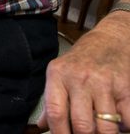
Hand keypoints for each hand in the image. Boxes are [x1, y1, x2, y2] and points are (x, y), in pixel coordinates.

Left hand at [37, 13, 129, 132]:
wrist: (111, 38)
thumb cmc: (82, 61)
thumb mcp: (60, 73)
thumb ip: (52, 100)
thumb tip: (42, 126)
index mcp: (58, 74)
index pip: (55, 112)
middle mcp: (79, 77)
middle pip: (82, 125)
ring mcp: (103, 82)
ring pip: (106, 128)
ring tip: (102, 130)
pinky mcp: (125, 87)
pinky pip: (127, 121)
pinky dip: (125, 128)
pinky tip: (119, 121)